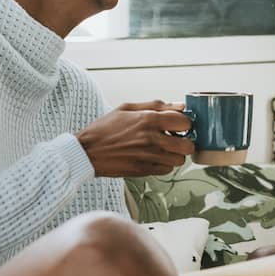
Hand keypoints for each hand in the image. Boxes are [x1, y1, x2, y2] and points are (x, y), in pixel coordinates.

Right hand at [76, 100, 194, 177]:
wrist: (87, 151)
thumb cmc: (105, 128)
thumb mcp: (128, 108)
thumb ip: (156, 105)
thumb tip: (180, 106)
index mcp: (148, 119)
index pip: (185, 122)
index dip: (184, 123)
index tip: (179, 125)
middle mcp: (151, 139)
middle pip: (187, 145)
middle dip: (185, 142)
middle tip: (176, 139)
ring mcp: (148, 156)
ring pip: (179, 160)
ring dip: (175, 154)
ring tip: (164, 149)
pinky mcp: (144, 170)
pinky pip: (167, 169)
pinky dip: (164, 164)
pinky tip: (154, 157)